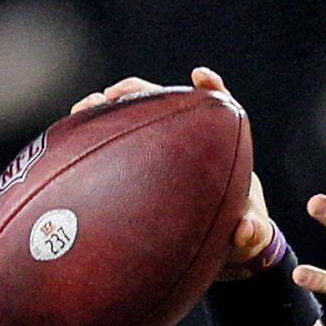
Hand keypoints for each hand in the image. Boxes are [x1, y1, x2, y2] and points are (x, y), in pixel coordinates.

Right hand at [73, 68, 277, 277]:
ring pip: (136, 119)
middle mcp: (189, 141)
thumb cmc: (241, 233)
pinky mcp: (140, 167)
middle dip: (139, 91)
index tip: (199, 76)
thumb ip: (253, 233)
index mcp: (221, 148)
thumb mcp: (251, 236)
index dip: (210, 89)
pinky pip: (117, 145)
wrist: (221, 249)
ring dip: (110, 108)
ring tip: (85, 106)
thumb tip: (245, 229)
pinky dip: (96, 135)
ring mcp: (162, 152)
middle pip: (165, 103)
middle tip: (114, 92)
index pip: (217, 107)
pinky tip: (73, 135)